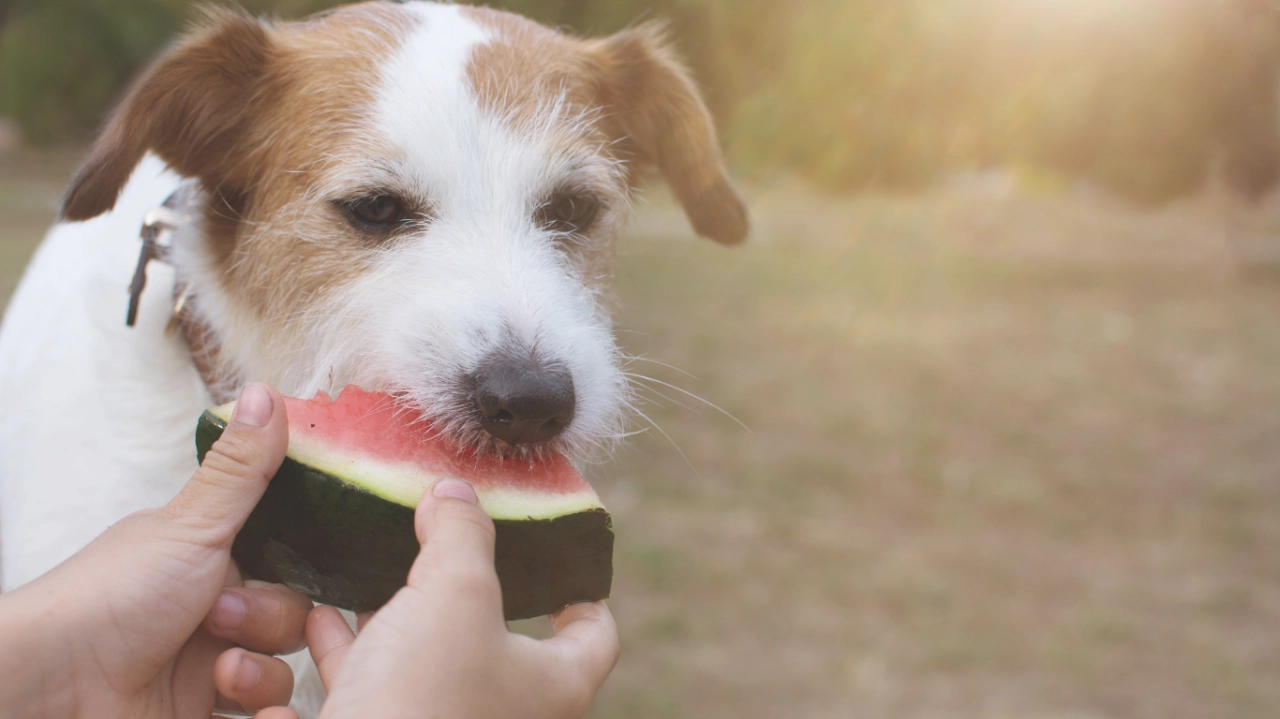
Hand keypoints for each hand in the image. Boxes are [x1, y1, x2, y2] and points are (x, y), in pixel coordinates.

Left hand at [0, 383, 312, 717]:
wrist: (55, 685)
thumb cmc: (110, 597)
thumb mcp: (191, 525)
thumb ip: (242, 468)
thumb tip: (265, 389)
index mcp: (211, 561)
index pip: (288, 562)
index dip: (296, 570)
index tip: (290, 568)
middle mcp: (212, 613)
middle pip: (291, 618)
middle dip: (267, 621)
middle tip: (220, 617)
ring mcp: (207, 669)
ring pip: (283, 669)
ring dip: (260, 671)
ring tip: (217, 672)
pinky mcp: (202, 714)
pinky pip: (264, 712)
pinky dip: (258, 708)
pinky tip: (226, 698)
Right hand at [268, 478, 620, 718]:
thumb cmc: (425, 700)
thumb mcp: (455, 593)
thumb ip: (461, 533)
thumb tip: (455, 494)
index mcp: (553, 683)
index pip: (595, 632)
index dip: (583, 590)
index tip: (560, 556)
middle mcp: (508, 711)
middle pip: (498, 636)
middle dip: (461, 588)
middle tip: (442, 544)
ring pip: (427, 660)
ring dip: (397, 615)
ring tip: (372, 570)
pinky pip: (374, 685)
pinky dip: (348, 650)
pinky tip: (319, 617)